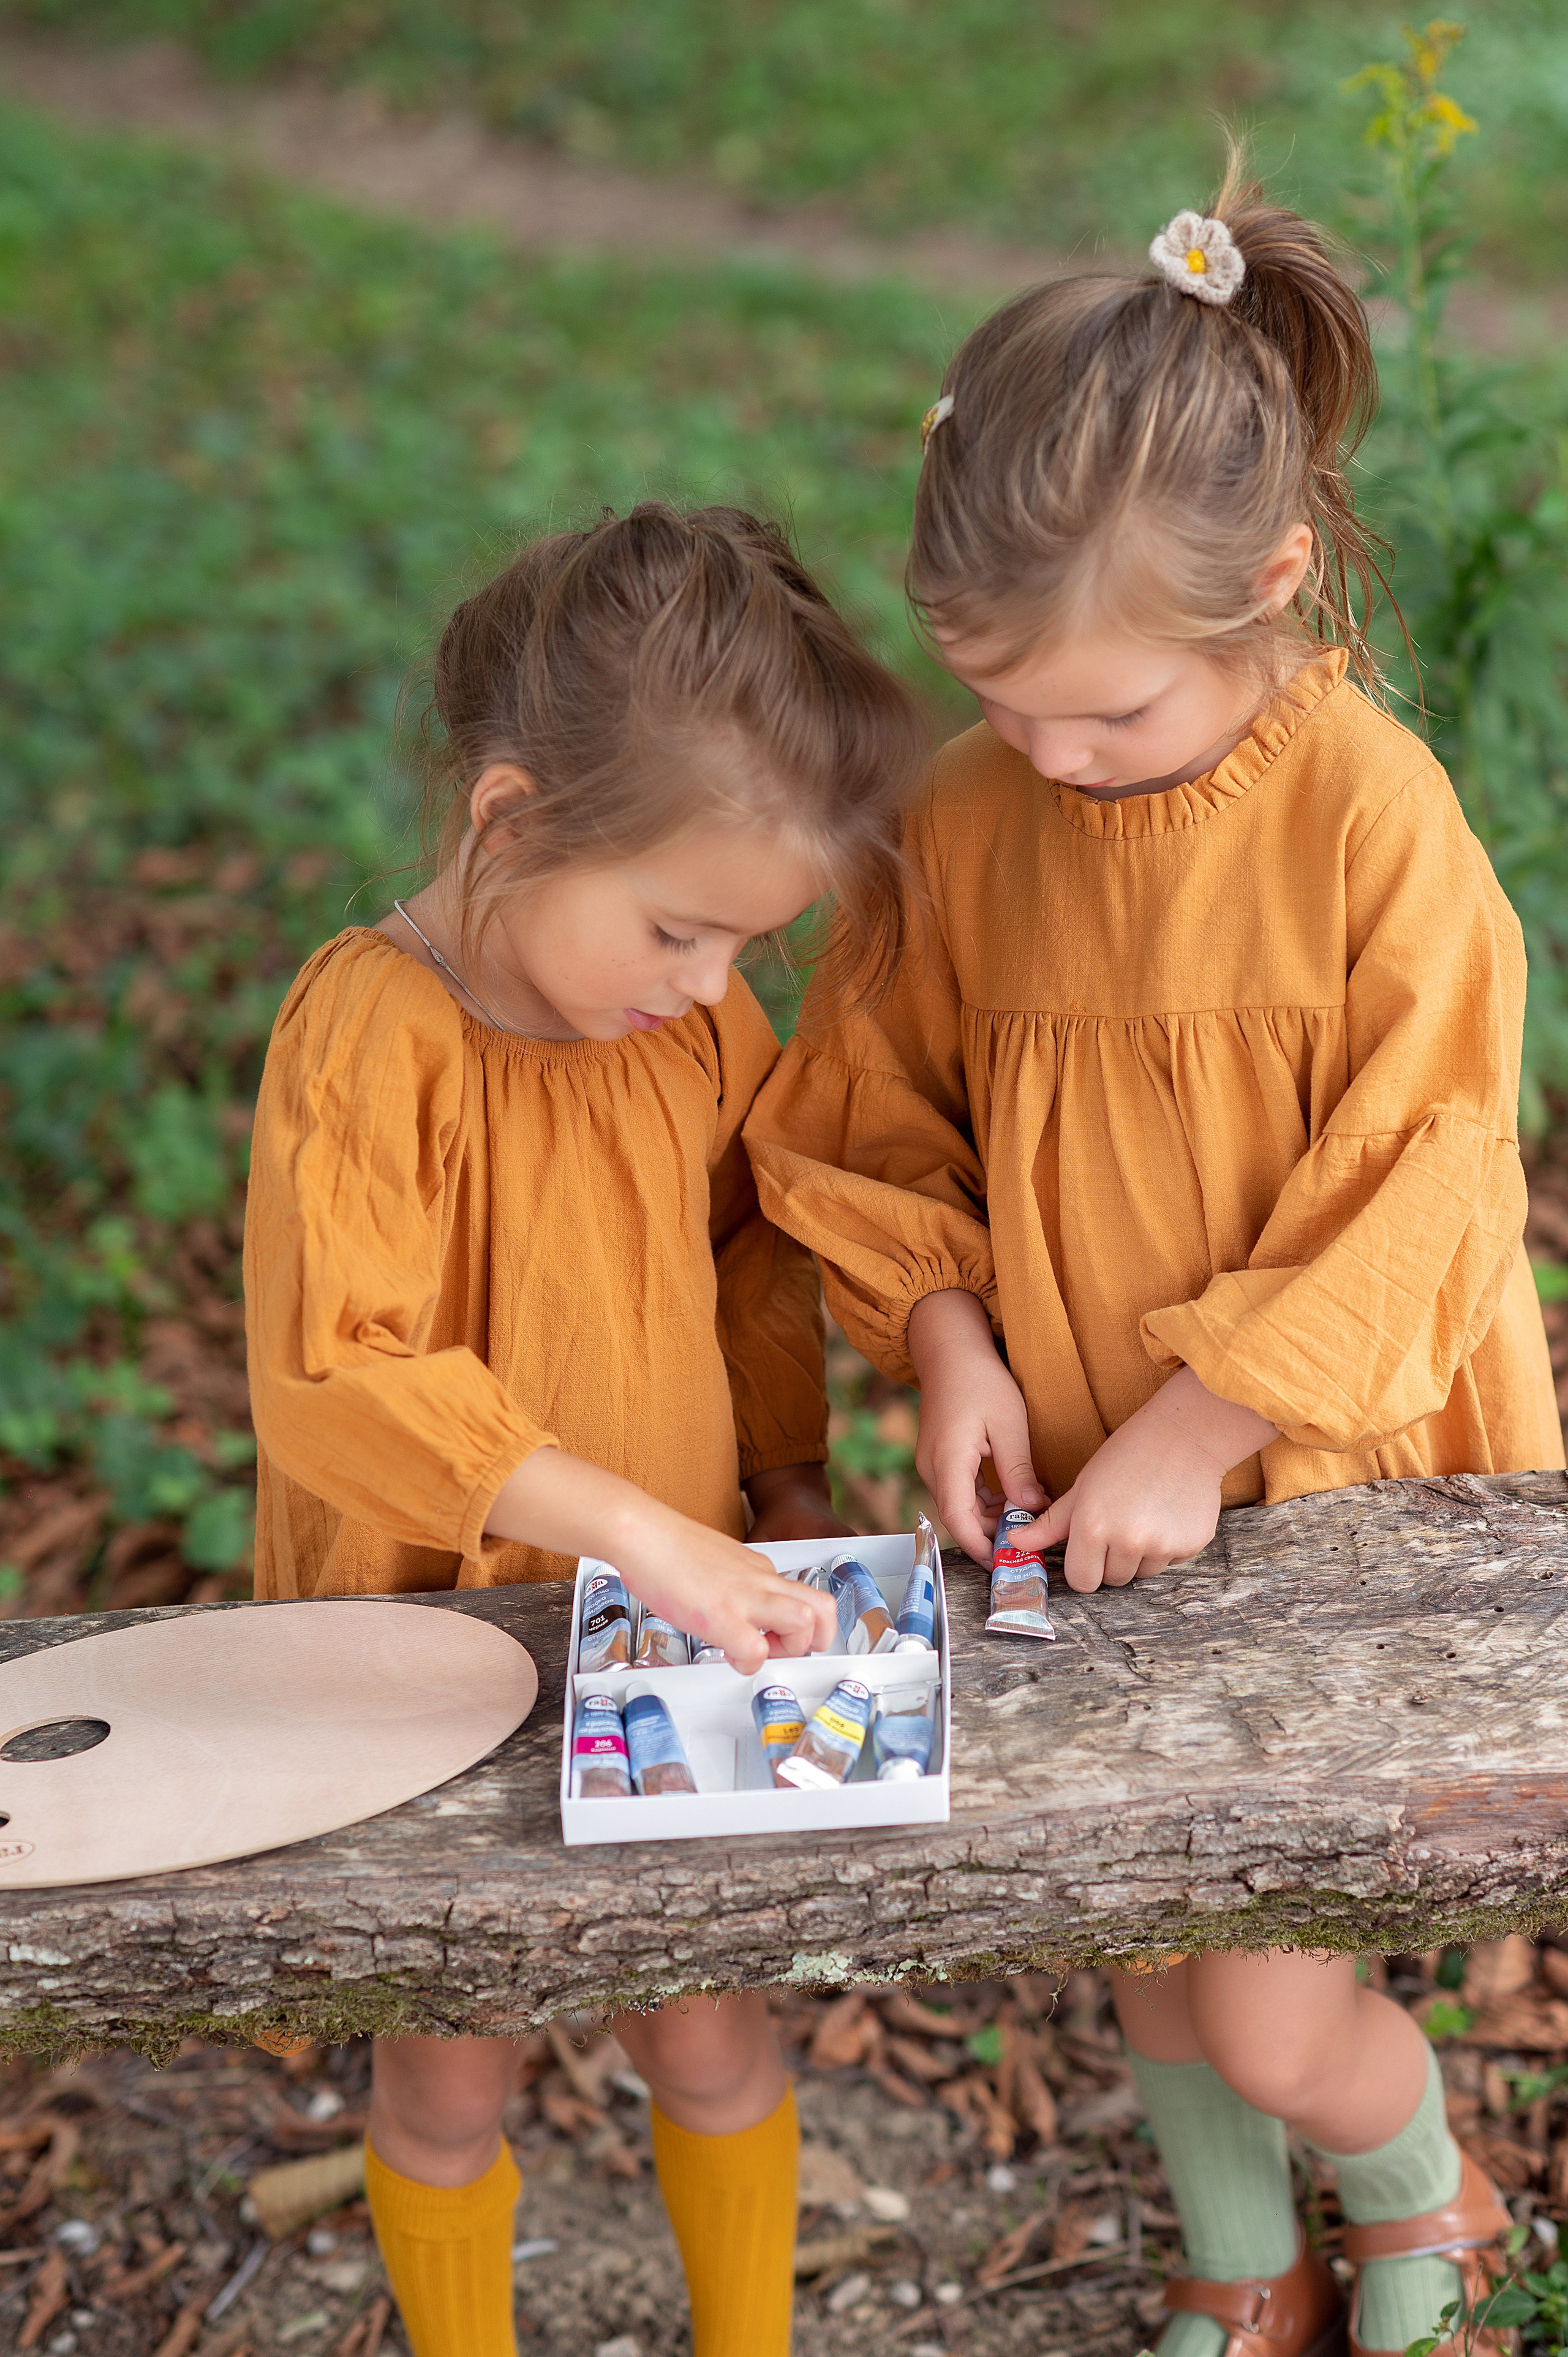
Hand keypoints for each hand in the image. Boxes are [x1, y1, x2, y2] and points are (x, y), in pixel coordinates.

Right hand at [483, 1447, 835, 1672]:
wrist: (641, 1531)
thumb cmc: (665, 1547)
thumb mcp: (714, 1563)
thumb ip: (730, 1582)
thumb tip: (725, 1604)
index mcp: (759, 1569)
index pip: (803, 1597)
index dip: (797, 1624)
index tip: (773, 1636)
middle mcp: (761, 1580)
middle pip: (824, 1607)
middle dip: (816, 1639)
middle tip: (783, 1649)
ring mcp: (744, 1597)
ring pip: (804, 1624)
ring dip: (790, 1649)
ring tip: (759, 1652)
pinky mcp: (721, 1615)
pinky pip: (755, 1651)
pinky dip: (748, 1662)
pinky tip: (728, 1656)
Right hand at [907, 1291, 1043, 1564]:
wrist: (950, 1349)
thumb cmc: (980, 1379)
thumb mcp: (1009, 1424)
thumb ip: (1018, 1470)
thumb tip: (1032, 1509)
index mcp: (948, 1460)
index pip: (958, 1519)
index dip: (980, 1547)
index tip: (1006, 1563)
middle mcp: (933, 1467)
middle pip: (959, 1517)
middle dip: (991, 1536)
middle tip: (1028, 1547)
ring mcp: (932, 1462)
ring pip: (960, 1506)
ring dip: (989, 1518)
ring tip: (1026, 1521)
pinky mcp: (939, 1458)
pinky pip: (959, 1491)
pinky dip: (983, 1501)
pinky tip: (1011, 1498)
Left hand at [1012, 1365, 1277, 1592]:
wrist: (1185, 1434)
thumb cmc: (1127, 1454)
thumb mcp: (1082, 1486)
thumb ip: (1050, 1523)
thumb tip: (1014, 1542)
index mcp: (1093, 1528)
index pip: (1081, 1581)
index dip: (1083, 1566)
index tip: (1090, 1548)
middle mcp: (1128, 1543)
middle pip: (1112, 1579)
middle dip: (1111, 1560)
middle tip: (1119, 1523)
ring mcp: (1163, 1547)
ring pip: (1142, 1573)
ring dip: (1140, 1555)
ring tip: (1145, 1514)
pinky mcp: (1191, 1546)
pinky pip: (1170, 1562)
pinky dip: (1167, 1546)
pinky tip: (1167, 1513)